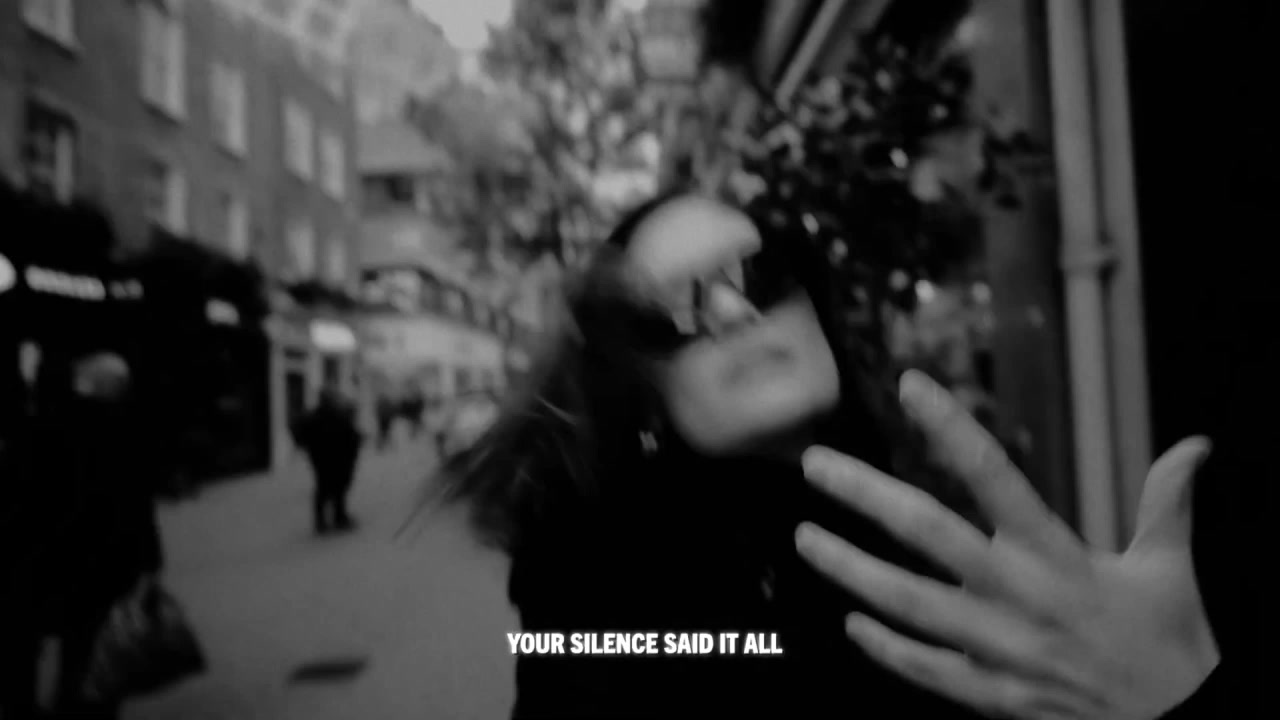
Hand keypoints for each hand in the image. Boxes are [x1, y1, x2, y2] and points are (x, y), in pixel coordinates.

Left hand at [795, 370, 1218, 719]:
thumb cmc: (1170, 649)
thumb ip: (1167, 502)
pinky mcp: (992, 695)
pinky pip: (926, 670)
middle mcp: (1018, 597)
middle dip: (866, 495)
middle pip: (927, 534)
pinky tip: (852, 625)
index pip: (993, 474)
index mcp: (1058, 557)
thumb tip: (1195, 447)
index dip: (949, 427)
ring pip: (908, 603)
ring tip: (807, 540)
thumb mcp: (1171, 570)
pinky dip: (886, 649)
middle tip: (818, 466)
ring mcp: (998, 649)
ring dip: (851, 570)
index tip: (911, 388)